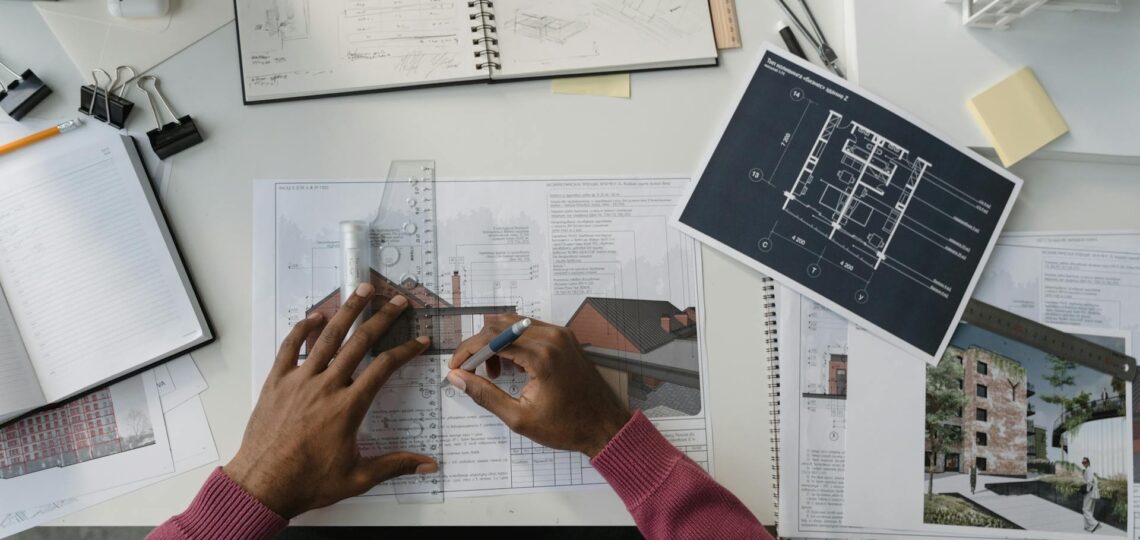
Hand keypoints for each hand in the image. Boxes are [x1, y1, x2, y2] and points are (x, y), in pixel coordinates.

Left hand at [224, 284, 437, 517]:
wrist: (262, 486)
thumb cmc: (308, 482)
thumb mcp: (358, 478)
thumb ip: (395, 466)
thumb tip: (429, 465)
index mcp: (348, 407)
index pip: (384, 368)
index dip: (405, 351)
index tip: (418, 341)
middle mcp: (326, 387)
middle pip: (360, 342)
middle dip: (382, 318)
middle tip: (398, 301)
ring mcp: (299, 381)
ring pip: (328, 337)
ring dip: (347, 311)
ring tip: (362, 290)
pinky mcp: (276, 382)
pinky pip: (290, 347)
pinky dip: (303, 329)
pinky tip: (315, 316)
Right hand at [446, 315, 630, 457]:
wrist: (604, 426)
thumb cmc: (566, 427)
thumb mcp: (519, 417)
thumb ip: (484, 394)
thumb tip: (457, 378)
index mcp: (541, 356)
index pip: (492, 338)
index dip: (467, 351)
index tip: (456, 367)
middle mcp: (552, 337)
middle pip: (499, 325)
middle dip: (479, 346)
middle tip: (470, 372)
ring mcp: (561, 334)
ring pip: (513, 324)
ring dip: (496, 343)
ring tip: (494, 375)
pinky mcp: (565, 337)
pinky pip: (530, 329)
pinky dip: (513, 342)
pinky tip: (513, 368)